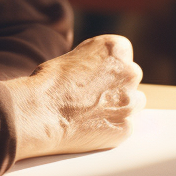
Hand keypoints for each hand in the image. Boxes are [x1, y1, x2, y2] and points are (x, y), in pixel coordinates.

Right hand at [1, 34, 144, 160]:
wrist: (41, 112)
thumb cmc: (50, 82)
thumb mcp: (75, 56)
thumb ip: (96, 61)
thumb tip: (100, 70)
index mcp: (115, 48)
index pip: (124, 53)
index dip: (110, 65)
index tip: (99, 74)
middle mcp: (129, 71)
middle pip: (131, 77)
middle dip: (117, 84)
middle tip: (96, 94)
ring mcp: (129, 101)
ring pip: (134, 102)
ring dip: (120, 105)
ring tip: (95, 111)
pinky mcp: (126, 127)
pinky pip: (126, 125)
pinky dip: (113, 126)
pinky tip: (93, 126)